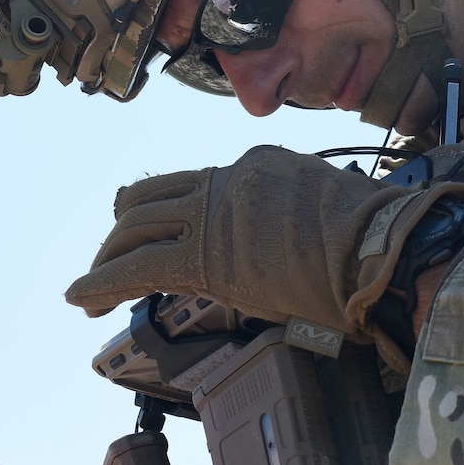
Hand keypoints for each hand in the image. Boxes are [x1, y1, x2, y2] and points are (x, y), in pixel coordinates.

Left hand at [64, 147, 463, 365]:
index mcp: (255, 165)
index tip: (151, 235)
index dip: (163, 211)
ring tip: (86, 292)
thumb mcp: (325, 206)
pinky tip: (82, 299)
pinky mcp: (205, 255)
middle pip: (149, 198)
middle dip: (120, 232)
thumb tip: (285, 243)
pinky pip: (137, 266)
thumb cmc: (375, 241)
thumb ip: (290, 215)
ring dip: (105, 260)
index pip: (192, 184)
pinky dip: (101, 282)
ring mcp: (213, 214)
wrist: (381, 248)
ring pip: (134, 228)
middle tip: (106, 263)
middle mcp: (227, 180)